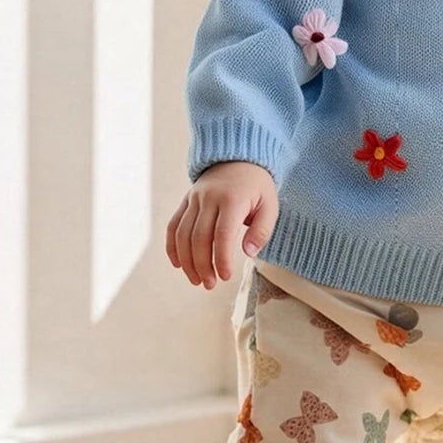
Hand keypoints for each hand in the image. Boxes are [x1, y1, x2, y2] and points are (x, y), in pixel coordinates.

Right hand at [166, 161, 279, 289]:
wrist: (238, 158)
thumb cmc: (257, 186)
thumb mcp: (270, 205)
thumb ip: (262, 230)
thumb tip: (249, 253)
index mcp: (233, 199)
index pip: (222, 234)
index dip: (222, 258)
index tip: (225, 276)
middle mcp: (209, 198)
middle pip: (199, 237)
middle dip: (202, 265)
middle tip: (210, 284)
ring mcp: (194, 199)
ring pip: (182, 234)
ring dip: (187, 261)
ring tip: (197, 280)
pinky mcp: (186, 201)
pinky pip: (173, 225)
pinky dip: (172, 247)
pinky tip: (178, 264)